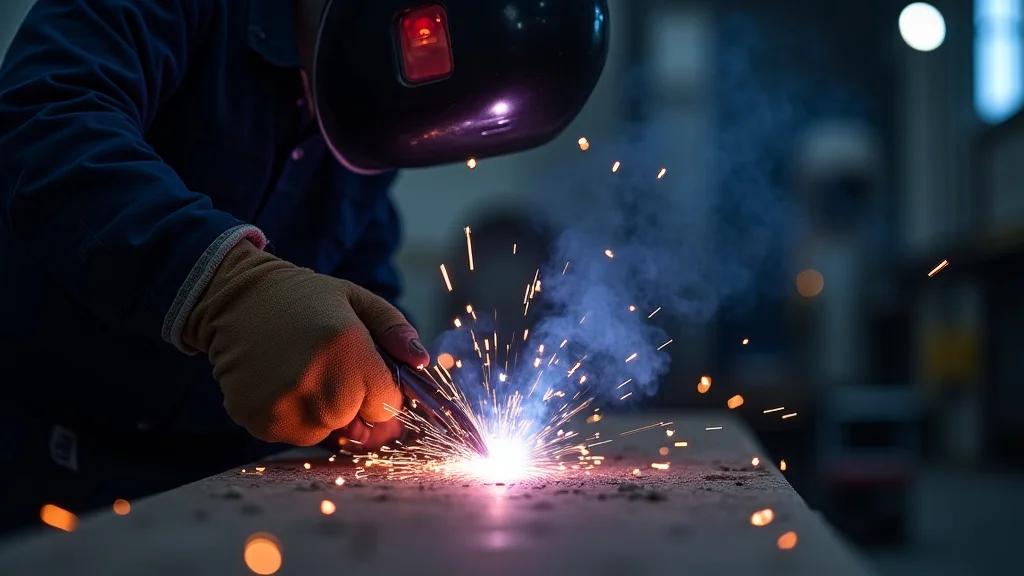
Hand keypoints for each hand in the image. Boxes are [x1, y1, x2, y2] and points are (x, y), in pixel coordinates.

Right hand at [184, 240, 428, 445]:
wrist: (236, 299)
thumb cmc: (305, 300)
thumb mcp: (358, 301)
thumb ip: (396, 330)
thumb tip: (423, 362)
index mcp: (347, 350)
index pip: (388, 405)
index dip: (381, 390)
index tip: (366, 370)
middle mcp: (316, 383)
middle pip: (359, 424)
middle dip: (354, 403)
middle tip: (331, 368)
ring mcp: (284, 406)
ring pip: (327, 432)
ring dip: (325, 413)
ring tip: (305, 373)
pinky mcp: (258, 420)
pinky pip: (295, 435)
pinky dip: (295, 417)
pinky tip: (283, 383)